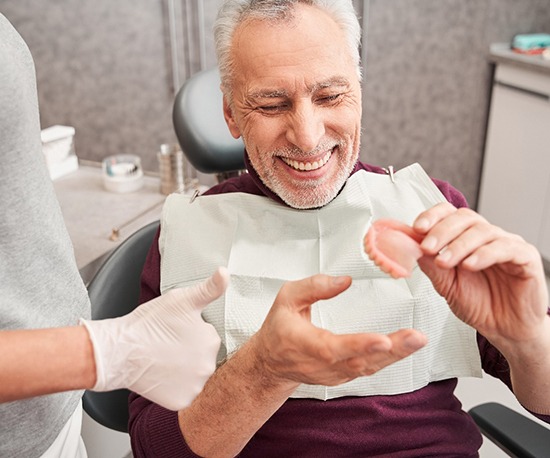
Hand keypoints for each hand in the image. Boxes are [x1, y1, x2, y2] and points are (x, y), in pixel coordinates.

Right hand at [81, 267, 227, 409]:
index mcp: (212, 340)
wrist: (120, 350)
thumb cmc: (149, 323)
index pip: (207, 337)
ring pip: (194, 376)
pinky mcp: (182, 402)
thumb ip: (209, 288)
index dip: (190, 333)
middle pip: (203, 357)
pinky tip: (162, 376)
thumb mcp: (182, 299)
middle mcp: (209, 366)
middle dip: (189, 352)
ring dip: (184, 370)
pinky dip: (175, 388)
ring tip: (164, 360)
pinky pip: (184, 394)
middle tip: (168, 346)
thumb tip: (225, 272)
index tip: (175, 331)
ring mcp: (196, 386)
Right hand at [251, 274, 426, 386]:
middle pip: (360, 361)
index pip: (333, 347)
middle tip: (416, 337)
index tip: (383, 339)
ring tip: (417, 340)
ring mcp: (334, 374)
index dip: (359, 345)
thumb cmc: (279, 328)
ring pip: (368, 367)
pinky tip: (406, 347)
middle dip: (392, 350)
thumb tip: (344, 280)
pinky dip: (389, 359)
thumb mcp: (286, 298)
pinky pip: (369, 369)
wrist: (271, 363)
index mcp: (305, 344)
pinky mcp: (343, 376)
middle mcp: (321, 364)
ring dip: (396, 355)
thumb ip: (313, 287)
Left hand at [413, 202, 548, 346]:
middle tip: (427, 247)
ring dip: (459, 245)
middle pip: (464, 218)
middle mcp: (486, 237)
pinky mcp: (526, 258)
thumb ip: (430, 264)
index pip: (449, 213)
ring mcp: (507, 244)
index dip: (432, 216)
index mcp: (465, 238)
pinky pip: (506, 248)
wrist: (505, 330)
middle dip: (441, 231)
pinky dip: (484, 254)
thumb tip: (410, 245)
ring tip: (445, 261)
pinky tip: (470, 265)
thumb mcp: (446, 285)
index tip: (417, 228)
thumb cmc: (478, 304)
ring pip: (482, 231)